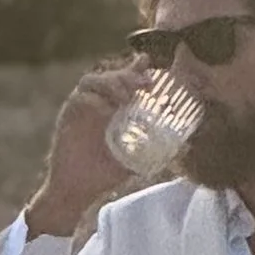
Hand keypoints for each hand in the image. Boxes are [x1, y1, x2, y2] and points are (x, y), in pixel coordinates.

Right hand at [24, 63, 142, 239]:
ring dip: (113, 83)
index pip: (126, 80)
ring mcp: (82, 107)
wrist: (77, 189)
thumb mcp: (136, 159)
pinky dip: (96, 101)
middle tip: (145, 84)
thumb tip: (186, 145)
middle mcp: (98, 102)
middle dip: (129, 74)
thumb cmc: (105, 173)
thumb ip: (155, 148)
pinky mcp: (69, 114)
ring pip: (95, 80)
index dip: (137, 68)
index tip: (150, 65)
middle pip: (112, 75)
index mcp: (115, 108)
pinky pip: (81, 98)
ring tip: (127, 97)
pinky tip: (108, 112)